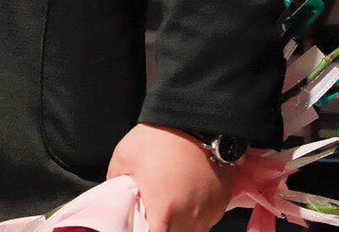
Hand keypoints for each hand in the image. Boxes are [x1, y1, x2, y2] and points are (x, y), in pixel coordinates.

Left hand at [107, 123, 233, 231]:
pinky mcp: (222, 201)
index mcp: (165, 212)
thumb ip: (117, 185)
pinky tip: (186, 196)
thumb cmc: (160, 136)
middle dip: (164, 228)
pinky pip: (207, 219)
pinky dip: (196, 214)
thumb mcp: (124, 158)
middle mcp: (191, 218)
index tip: (144, 225)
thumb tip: (116, 198)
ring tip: (171, 202)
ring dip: (181, 224)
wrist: (196, 117)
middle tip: (155, 214)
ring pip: (193, 231)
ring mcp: (210, 211)